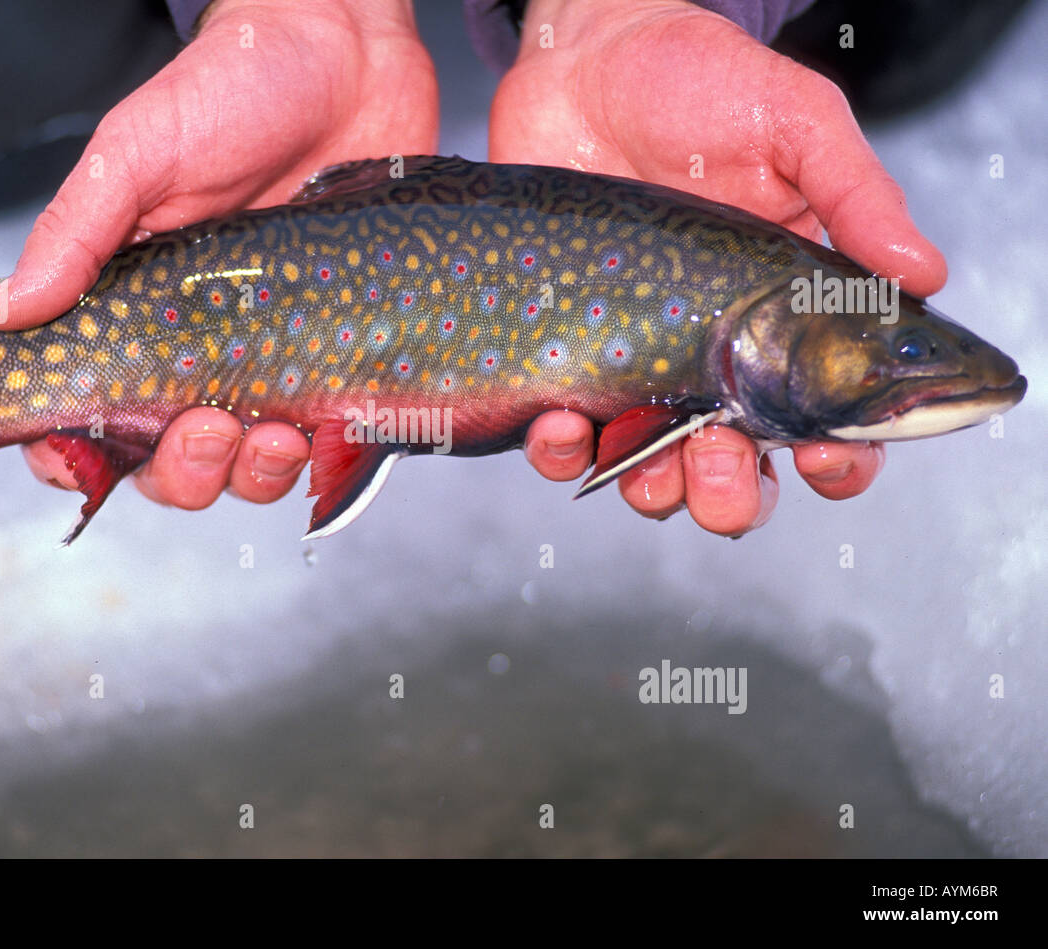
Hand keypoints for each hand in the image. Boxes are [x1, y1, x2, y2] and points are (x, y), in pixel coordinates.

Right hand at [0, 0, 437, 508]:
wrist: (347, 55)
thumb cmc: (233, 90)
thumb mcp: (138, 154)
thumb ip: (77, 233)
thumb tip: (5, 311)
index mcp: (131, 311)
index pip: (85, 413)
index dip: (74, 456)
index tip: (83, 458)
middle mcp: (198, 348)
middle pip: (171, 464)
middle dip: (184, 471)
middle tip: (206, 427)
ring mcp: (273, 356)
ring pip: (249, 467)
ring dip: (254, 474)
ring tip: (276, 434)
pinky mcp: (342, 352)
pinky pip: (330, 437)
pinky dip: (325, 454)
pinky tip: (328, 428)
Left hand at [491, 0, 940, 534]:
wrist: (584, 57)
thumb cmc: (697, 81)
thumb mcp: (795, 125)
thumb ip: (857, 197)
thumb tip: (922, 275)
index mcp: (789, 313)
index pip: (831, 411)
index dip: (841, 454)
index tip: (828, 456)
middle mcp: (716, 351)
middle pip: (739, 462)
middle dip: (734, 493)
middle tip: (723, 476)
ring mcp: (638, 358)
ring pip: (653, 467)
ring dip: (653, 489)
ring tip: (643, 468)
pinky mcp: (566, 351)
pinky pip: (568, 432)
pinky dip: (564, 450)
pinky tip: (563, 426)